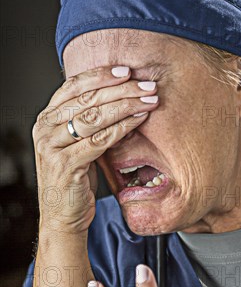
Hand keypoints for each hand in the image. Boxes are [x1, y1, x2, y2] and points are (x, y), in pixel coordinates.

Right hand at [32, 66, 158, 234]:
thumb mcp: (78, 144)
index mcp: (47, 119)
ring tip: (149, 99)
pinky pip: (99, 141)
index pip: (73, 86)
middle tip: (147, 84)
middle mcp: (45, 129)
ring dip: (126, 105)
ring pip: (94, 117)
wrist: (62, 216)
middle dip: (121, 89)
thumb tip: (121, 96)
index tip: (127, 70)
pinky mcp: (66, 165)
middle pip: (87, 98)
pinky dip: (122, 128)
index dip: (101, 75)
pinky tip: (139, 120)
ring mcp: (53, 147)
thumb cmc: (74, 178)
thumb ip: (89, 121)